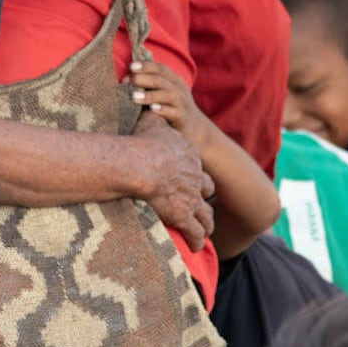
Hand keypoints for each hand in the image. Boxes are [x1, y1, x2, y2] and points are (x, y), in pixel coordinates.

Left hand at [127, 61, 207, 146]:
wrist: (195, 128)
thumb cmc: (171, 108)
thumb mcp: (163, 93)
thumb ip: (150, 84)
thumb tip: (126, 76)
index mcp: (173, 80)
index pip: (160, 68)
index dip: (146, 66)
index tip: (130, 66)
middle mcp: (179, 89)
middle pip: (161, 80)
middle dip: (142, 78)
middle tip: (125, 81)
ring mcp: (181, 103)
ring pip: (167, 95)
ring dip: (150, 95)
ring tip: (133, 97)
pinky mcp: (182, 118)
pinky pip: (173, 112)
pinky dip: (163, 109)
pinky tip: (151, 109)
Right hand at [132, 112, 214, 251]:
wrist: (141, 164)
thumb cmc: (141, 142)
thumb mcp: (150, 121)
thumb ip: (150, 115)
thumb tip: (142, 99)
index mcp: (187, 155)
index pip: (195, 167)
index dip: (193, 174)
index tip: (188, 180)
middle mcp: (194, 177)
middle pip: (206, 190)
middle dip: (204, 198)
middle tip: (201, 206)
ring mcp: (191, 198)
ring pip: (206, 215)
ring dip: (206, 224)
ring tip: (204, 233)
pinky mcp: (184, 216)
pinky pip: (195, 233)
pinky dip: (196, 241)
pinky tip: (194, 248)